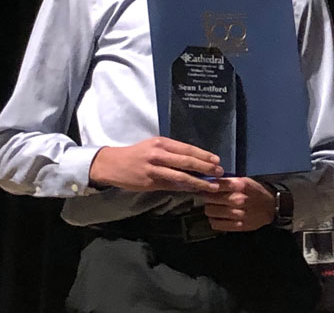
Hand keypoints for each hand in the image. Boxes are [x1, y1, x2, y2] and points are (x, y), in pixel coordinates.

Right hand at [88, 137, 222, 191]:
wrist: (113, 164)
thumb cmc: (137, 154)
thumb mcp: (154, 146)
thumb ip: (172, 152)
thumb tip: (195, 160)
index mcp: (162, 142)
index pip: (187, 148)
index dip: (204, 155)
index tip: (217, 160)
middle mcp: (159, 154)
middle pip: (187, 161)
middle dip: (206, 167)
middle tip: (220, 172)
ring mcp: (154, 169)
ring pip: (181, 176)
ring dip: (199, 181)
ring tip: (212, 185)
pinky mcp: (150, 182)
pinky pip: (171, 185)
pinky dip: (185, 188)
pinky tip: (195, 190)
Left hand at [202, 177, 275, 231]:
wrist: (271, 207)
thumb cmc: (256, 192)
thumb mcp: (245, 181)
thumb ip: (228, 181)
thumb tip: (210, 181)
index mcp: (239, 186)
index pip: (214, 185)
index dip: (206, 185)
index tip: (204, 186)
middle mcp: (237, 200)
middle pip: (209, 199)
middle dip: (207, 197)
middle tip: (209, 197)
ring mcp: (237, 214)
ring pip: (210, 212)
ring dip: (210, 209)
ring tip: (214, 207)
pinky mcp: (237, 226)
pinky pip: (216, 224)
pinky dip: (214, 220)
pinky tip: (218, 216)